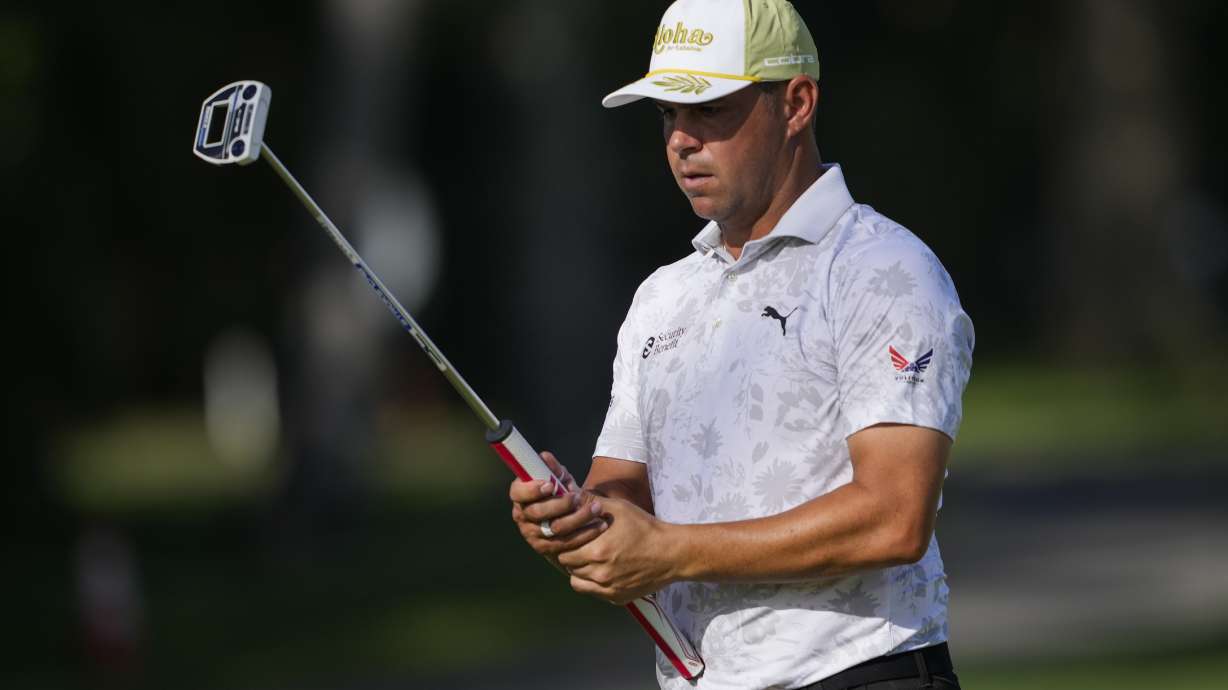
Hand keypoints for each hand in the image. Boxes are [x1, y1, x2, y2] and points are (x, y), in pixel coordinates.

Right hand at [509, 451, 607, 558]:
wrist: (572, 518)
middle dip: (560, 504)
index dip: (532, 489)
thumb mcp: (559, 480)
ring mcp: (534, 535)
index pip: (518, 493)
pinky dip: (586, 534)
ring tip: (597, 508)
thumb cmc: (561, 494)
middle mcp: (523, 517)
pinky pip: (567, 543)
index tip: (550, 485)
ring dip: (578, 518)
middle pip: (538, 512)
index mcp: (521, 497)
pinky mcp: (548, 550)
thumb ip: (553, 470)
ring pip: (555, 529)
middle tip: (578, 497)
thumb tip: (545, 457)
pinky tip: (601, 525)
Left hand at [557, 497, 679, 604]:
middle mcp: (599, 573)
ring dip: (578, 568)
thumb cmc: (645, 528)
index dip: (564, 539)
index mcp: (597, 550)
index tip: (570, 534)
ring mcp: (607, 588)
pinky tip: (601, 569)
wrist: (671, 553)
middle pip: (567, 564)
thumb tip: (569, 496)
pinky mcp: (616, 597)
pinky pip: (591, 592)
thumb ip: (590, 502)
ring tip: (590, 556)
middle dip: (570, 552)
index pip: (563, 548)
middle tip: (580, 544)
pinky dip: (591, 582)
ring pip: (576, 580)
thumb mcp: (618, 508)